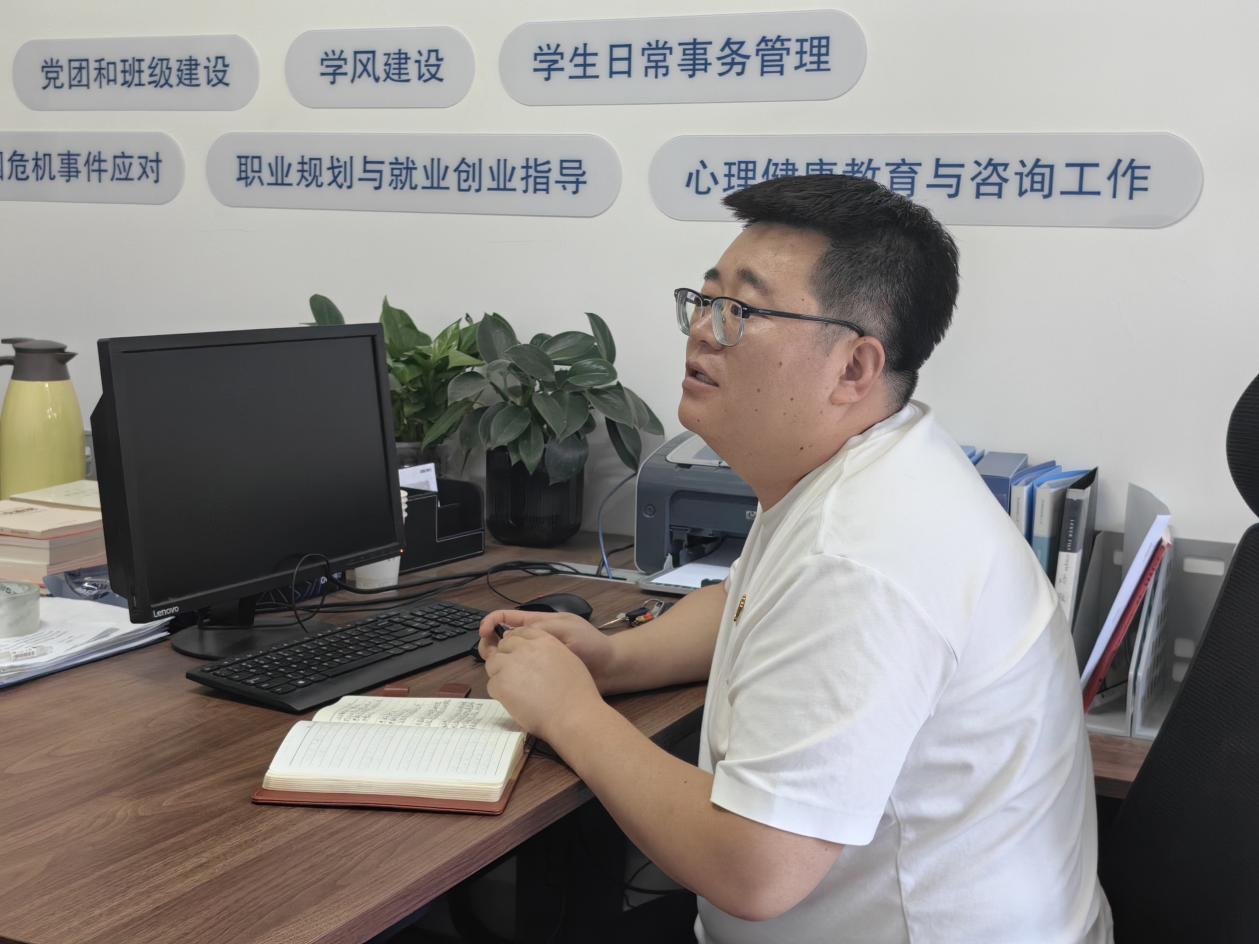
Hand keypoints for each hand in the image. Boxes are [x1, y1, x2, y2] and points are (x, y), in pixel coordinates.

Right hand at [478, 609, 616, 690]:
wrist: (611, 670)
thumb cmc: (592, 645)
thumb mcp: (565, 629)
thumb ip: (539, 630)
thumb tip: (511, 635)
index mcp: (538, 624)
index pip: (506, 618)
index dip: (491, 622)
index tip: (484, 633)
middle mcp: (533, 641)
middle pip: (502, 639)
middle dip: (490, 644)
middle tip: (490, 657)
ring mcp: (536, 659)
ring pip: (508, 658)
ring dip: (498, 661)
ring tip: (497, 669)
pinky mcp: (540, 676)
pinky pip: (519, 674)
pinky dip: (510, 676)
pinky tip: (508, 682)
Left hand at [482, 625, 603, 741]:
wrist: (572, 715)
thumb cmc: (577, 693)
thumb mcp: (569, 660)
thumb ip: (549, 653)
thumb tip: (536, 657)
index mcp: (544, 640)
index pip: (520, 632)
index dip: (516, 644)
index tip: (519, 655)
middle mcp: (525, 648)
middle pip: (504, 646)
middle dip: (507, 658)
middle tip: (516, 676)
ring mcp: (510, 664)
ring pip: (493, 663)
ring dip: (500, 675)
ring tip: (515, 690)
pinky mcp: (500, 683)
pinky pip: (491, 684)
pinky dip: (500, 693)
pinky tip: (514, 702)